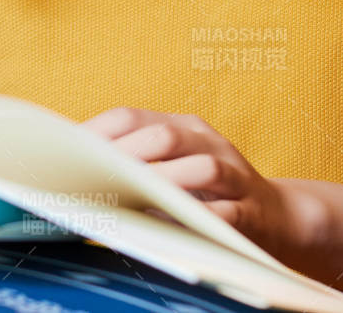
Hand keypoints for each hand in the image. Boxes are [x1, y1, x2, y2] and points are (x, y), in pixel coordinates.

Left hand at [78, 106, 330, 261]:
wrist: (278, 218)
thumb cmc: (207, 196)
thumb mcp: (174, 173)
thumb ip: (136, 170)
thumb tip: (75, 178)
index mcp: (182, 127)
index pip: (131, 116)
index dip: (97, 131)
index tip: (64, 152)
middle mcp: (208, 142)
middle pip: (163, 135)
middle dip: (125, 154)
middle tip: (92, 175)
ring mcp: (234, 173)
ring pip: (201, 167)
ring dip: (163, 181)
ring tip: (131, 195)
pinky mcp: (251, 209)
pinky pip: (226, 210)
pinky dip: (199, 216)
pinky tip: (173, 225)